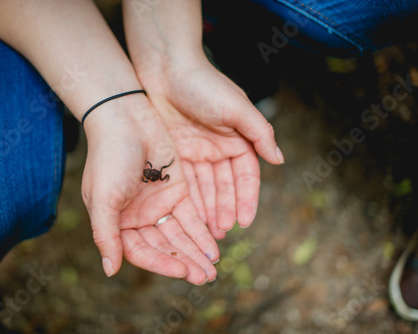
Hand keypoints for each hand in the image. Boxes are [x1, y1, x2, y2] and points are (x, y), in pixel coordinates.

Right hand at [81, 96, 218, 284]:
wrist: (126, 116)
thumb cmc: (108, 156)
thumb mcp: (103, 198)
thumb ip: (106, 235)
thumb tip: (110, 271)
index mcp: (117, 222)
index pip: (141, 252)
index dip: (161, 263)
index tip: (182, 271)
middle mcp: (138, 217)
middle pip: (164, 247)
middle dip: (184, 262)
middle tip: (206, 277)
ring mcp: (158, 204)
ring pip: (180, 235)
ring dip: (196, 251)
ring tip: (213, 268)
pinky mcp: (176, 190)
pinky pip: (191, 215)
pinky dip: (201, 230)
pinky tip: (214, 245)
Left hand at [136, 60, 283, 239]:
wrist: (165, 68)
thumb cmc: (204, 84)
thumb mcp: (237, 107)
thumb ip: (259, 133)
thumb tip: (279, 160)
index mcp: (237, 139)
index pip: (246, 176)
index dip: (246, 199)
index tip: (245, 221)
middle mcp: (218, 149)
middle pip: (224, 187)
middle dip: (224, 210)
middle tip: (222, 234)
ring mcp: (196, 153)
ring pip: (204, 189)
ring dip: (207, 211)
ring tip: (206, 234)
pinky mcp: (175, 155)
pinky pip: (184, 182)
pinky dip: (188, 200)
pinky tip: (189, 219)